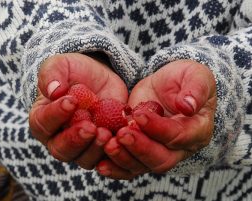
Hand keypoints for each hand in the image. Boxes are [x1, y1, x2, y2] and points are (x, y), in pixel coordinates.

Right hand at [29, 53, 127, 168]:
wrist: (99, 79)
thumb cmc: (75, 72)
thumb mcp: (61, 64)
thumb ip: (52, 74)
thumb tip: (53, 91)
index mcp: (43, 119)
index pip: (43, 123)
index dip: (56, 114)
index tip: (71, 102)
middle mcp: (59, 138)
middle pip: (61, 149)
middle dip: (75, 139)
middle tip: (90, 127)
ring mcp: (82, 147)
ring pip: (84, 159)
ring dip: (94, 149)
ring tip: (106, 133)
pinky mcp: (102, 148)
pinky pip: (106, 158)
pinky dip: (113, 153)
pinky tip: (120, 139)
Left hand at [97, 60, 216, 178]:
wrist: (166, 87)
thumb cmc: (183, 80)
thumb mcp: (195, 75)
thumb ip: (195, 88)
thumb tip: (188, 107)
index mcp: (197, 130)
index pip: (179, 136)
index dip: (159, 128)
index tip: (139, 116)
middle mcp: (179, 148)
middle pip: (161, 158)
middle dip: (140, 148)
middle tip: (122, 134)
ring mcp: (158, 152)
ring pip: (142, 166)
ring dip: (124, 158)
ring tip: (108, 145)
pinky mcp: (140, 152)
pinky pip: (129, 167)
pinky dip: (115, 168)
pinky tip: (100, 165)